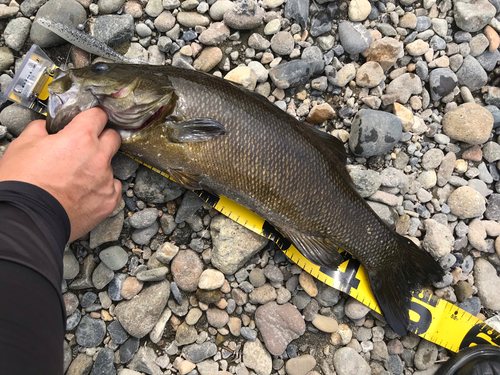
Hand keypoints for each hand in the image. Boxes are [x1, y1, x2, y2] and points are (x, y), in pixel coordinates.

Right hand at [0, 107, 121, 241]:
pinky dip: (102, 188)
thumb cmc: (23, 183)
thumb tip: (46, 127)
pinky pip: (113, 188)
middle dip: (103, 138)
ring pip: (111, 165)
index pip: (98, 116)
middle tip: (88, 146)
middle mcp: (98, 157)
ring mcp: (106, 180)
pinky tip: (85, 192)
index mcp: (80, 138)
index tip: (91, 120)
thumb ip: (41, 130)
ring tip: (78, 177)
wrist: (26, 218)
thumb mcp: (23, 145)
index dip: (93, 116)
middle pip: (113, 138)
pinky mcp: (109, 201)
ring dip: (99, 167)